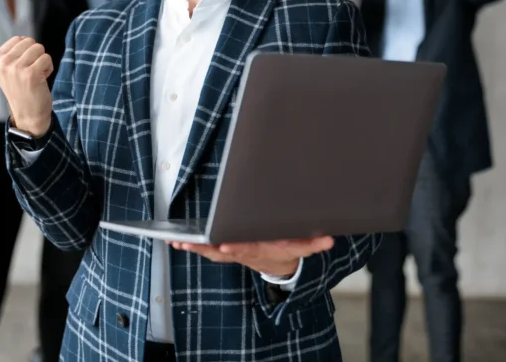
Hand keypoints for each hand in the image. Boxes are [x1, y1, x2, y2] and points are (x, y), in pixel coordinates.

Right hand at [0, 37, 53, 135]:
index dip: (26, 51)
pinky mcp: (30, 74)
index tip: (22, 68)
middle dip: (35, 55)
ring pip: (39, 48)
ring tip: (36, 75)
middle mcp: (2, 63)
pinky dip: (48, 68)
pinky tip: (41, 79)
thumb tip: (24, 38)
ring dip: (42, 61)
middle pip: (29, 41)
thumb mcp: (8, 69)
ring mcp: (16, 68)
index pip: (18, 39)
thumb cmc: (21, 89)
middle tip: (30, 72)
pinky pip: (47, 58)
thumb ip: (13, 52)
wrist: (28, 114)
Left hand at [169, 236, 333, 278]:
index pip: (247, 248)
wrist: (282, 265)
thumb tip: (329, 240)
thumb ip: (315, 243)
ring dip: (194, 248)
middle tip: (187, 243)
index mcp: (261, 250)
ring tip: (176, 242)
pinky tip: (176, 241)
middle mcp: (245, 253)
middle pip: (223, 252)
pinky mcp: (226, 251)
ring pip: (211, 252)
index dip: (235, 247)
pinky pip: (207, 250)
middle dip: (205, 247)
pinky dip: (192, 246)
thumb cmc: (289, 249)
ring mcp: (235, 254)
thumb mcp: (304, 247)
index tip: (223, 245)